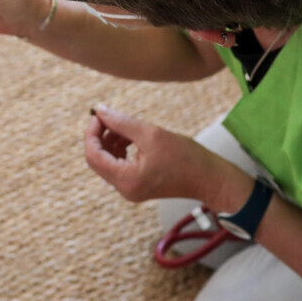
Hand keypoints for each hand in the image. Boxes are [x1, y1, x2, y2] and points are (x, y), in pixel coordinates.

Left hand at [84, 105, 245, 203]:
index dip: (91, 133)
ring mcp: (130, 190)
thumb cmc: (185, 157)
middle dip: (100, 136)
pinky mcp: (137, 186)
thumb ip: (121, 122)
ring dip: (110, 142)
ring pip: (107, 163)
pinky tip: (130, 137)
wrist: (210, 178)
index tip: (98, 115)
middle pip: (98, 160)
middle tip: (108, 116)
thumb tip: (100, 110)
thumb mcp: (151, 134)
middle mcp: (124, 189)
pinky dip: (119, 150)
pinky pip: (119, 167)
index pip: (93, 156)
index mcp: (126, 180)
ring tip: (123, 125)